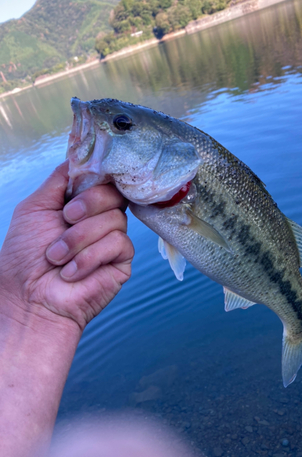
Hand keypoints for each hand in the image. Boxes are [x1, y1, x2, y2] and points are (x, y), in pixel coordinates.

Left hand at [0, 161, 133, 331]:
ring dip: (79, 239)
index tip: (81, 185)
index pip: (103, 180)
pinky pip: (118, 243)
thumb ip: (58, 180)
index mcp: (81, 205)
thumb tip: (78, 157)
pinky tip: (72, 272)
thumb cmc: (25, 258)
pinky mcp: (121, 261)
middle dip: (87, 205)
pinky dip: (89, 257)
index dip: (97, 177)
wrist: (29, 299)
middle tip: (65, 220)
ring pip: (115, 219)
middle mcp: (99, 219)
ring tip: (57, 257)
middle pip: (113, 193)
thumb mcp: (34, 208)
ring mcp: (112, 240)